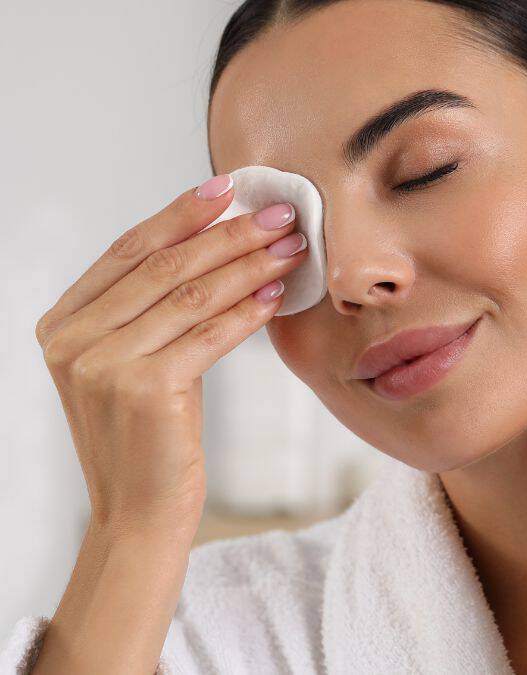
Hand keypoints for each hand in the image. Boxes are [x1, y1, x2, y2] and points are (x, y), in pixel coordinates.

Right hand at [34, 175, 308, 536]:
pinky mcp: (142, 387)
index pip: (128, 251)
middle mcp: (72, 339)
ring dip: (248, 265)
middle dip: (228, 234)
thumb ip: (151, 310)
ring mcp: (102, 363)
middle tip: (280, 214)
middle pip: (163, 266)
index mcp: (61, 324)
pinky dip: (247, 311)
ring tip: (291, 248)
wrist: (139, 514)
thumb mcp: (134, 363)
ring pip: (191, 295)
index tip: (226, 187)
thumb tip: (216, 243)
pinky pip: (209, 334)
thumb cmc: (148, 438)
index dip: (180, 215)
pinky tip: (276, 294)